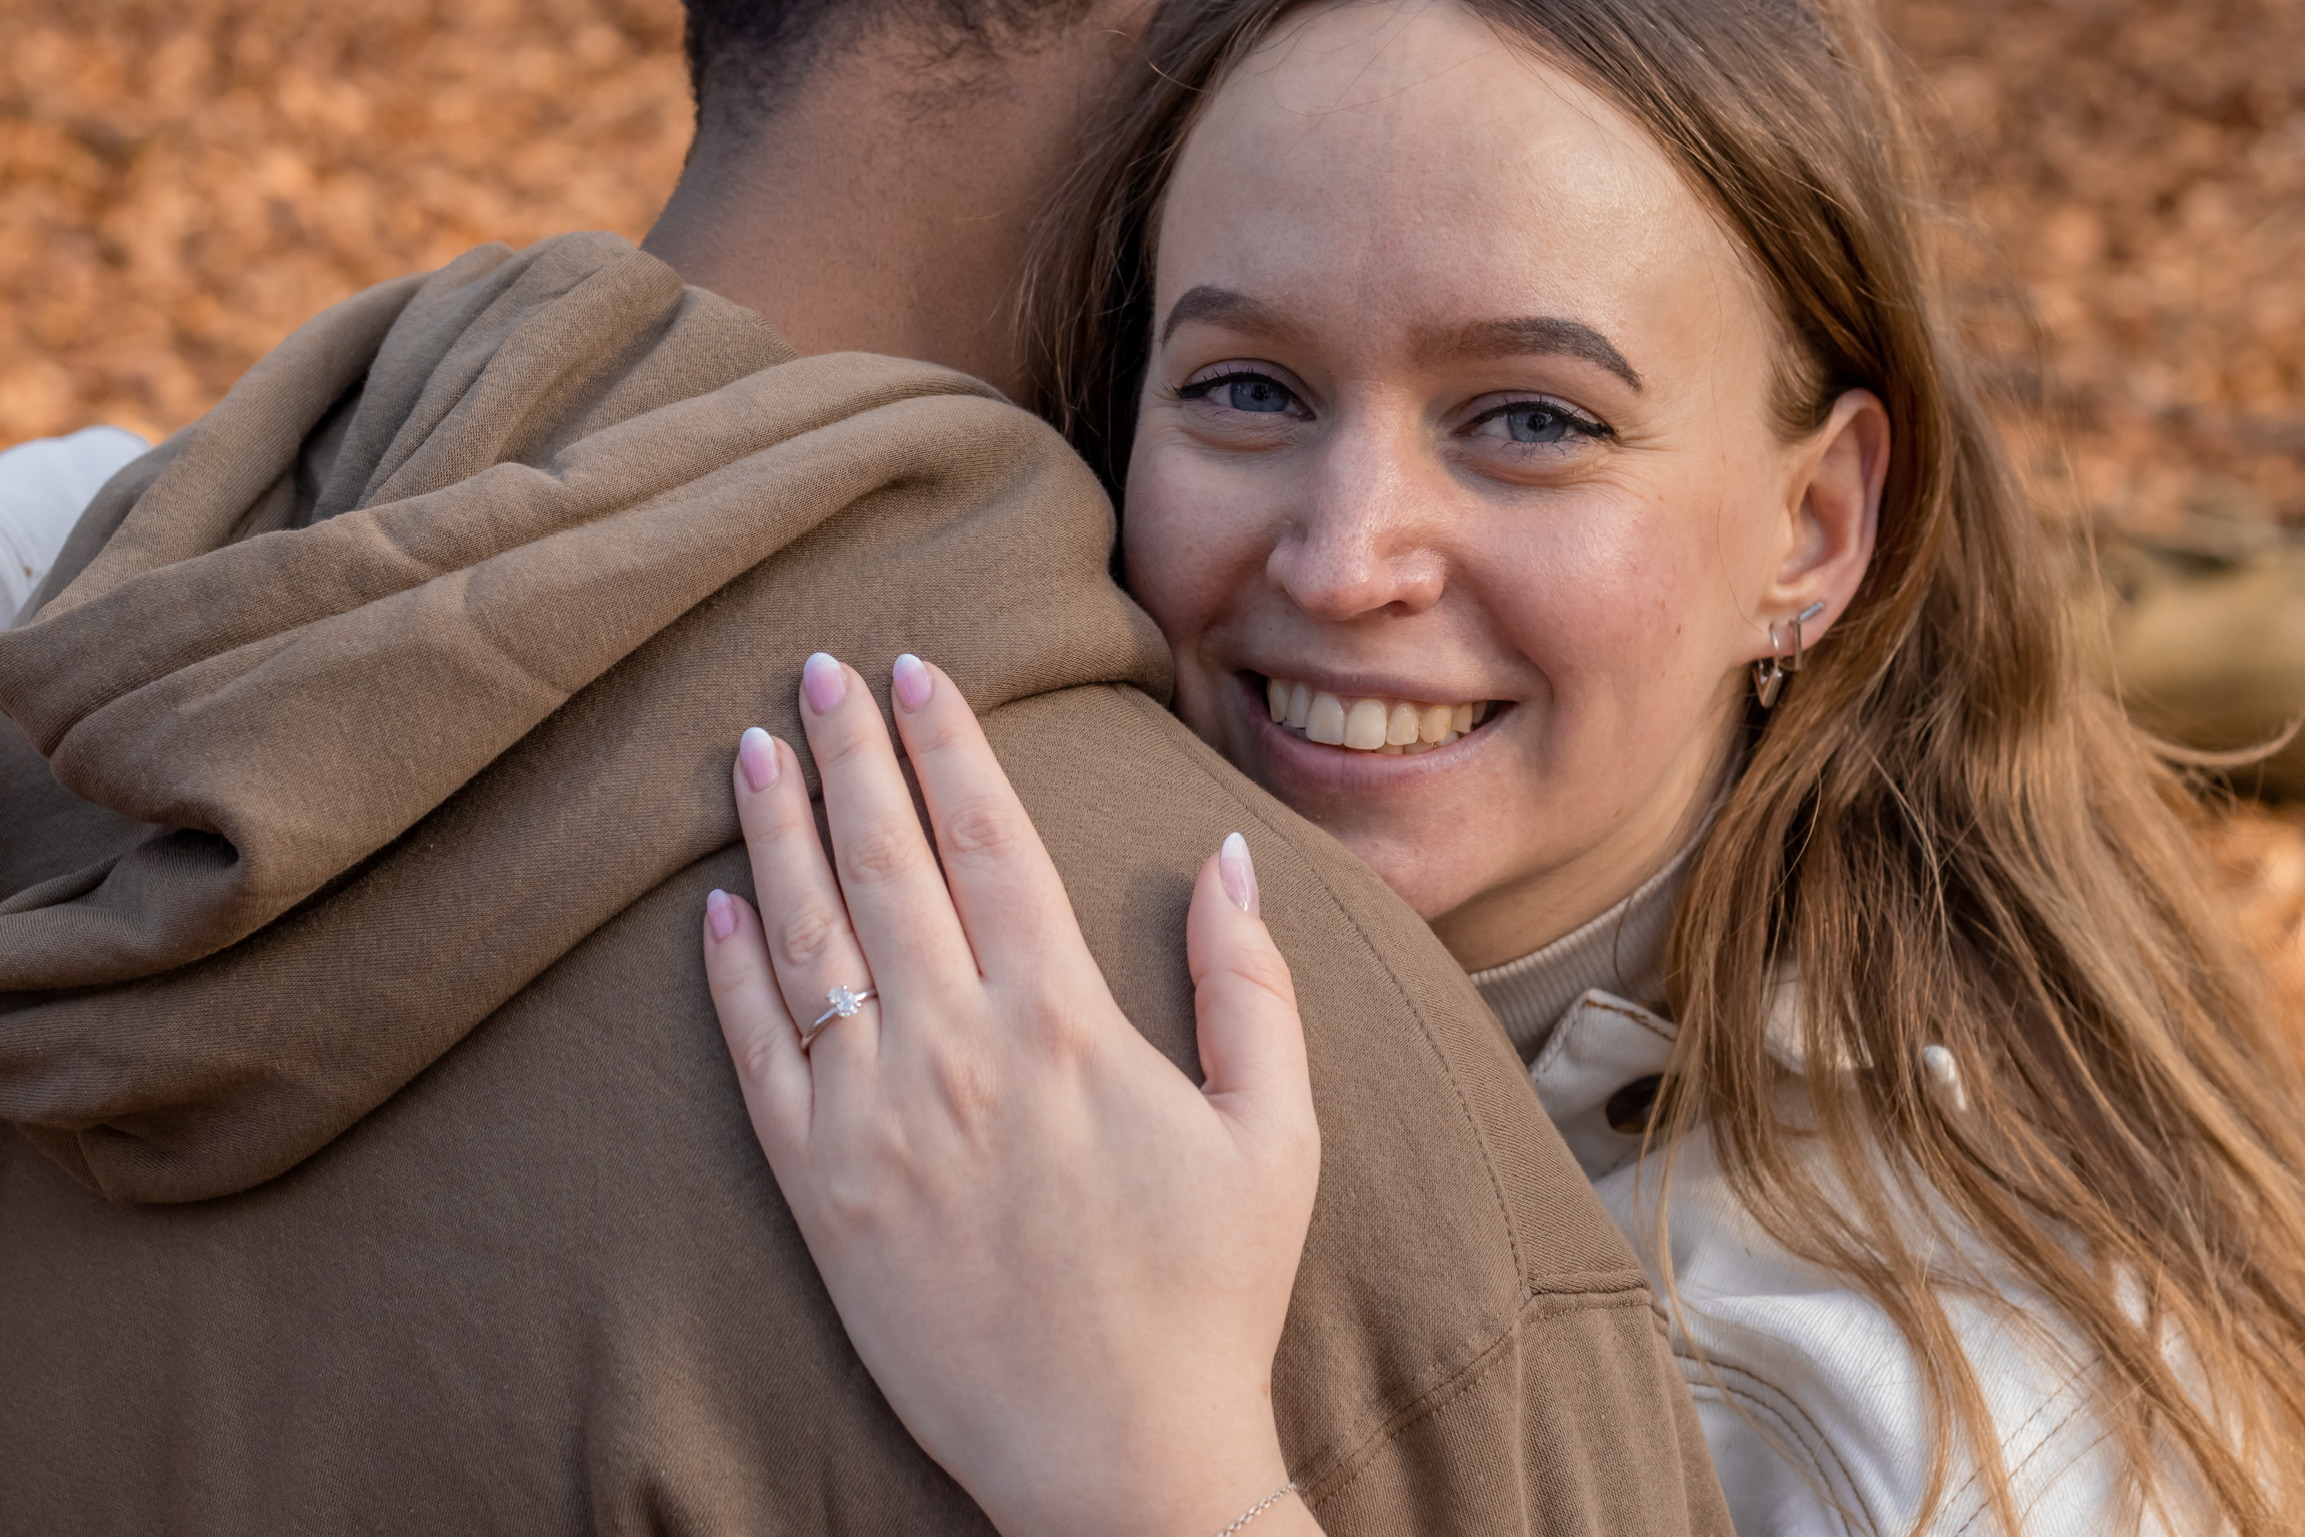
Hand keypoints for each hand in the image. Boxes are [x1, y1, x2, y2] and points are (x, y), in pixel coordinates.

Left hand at [701, 652, 1323, 1536]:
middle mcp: (954, 1050)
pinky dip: (729, 976)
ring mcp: (874, 1121)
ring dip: (774, 832)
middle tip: (816, 669)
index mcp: (1062, 1021)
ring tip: (747, 749)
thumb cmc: (1208, 1294)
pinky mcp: (822, 1193)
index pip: (986, 840)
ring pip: (806, 939)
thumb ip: (1247, 981)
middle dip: (846, 752)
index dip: (946, 742)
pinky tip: (715, 908)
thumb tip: (1223, 853)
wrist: (1114, 1457)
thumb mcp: (1275, 1131)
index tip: (915, 667)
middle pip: (882, 862)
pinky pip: (757, 1058)